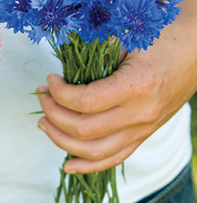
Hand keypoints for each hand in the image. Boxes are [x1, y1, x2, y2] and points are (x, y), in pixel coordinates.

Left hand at [36, 23, 196, 173]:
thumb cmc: (162, 36)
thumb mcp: (127, 37)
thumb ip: (95, 55)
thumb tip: (62, 72)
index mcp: (137, 86)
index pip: (84, 101)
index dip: (58, 93)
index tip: (49, 80)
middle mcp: (141, 114)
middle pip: (83, 130)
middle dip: (53, 114)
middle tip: (41, 97)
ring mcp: (144, 129)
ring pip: (95, 151)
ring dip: (61, 140)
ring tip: (44, 122)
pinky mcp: (144, 135)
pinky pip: (114, 159)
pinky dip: (88, 166)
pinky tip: (68, 165)